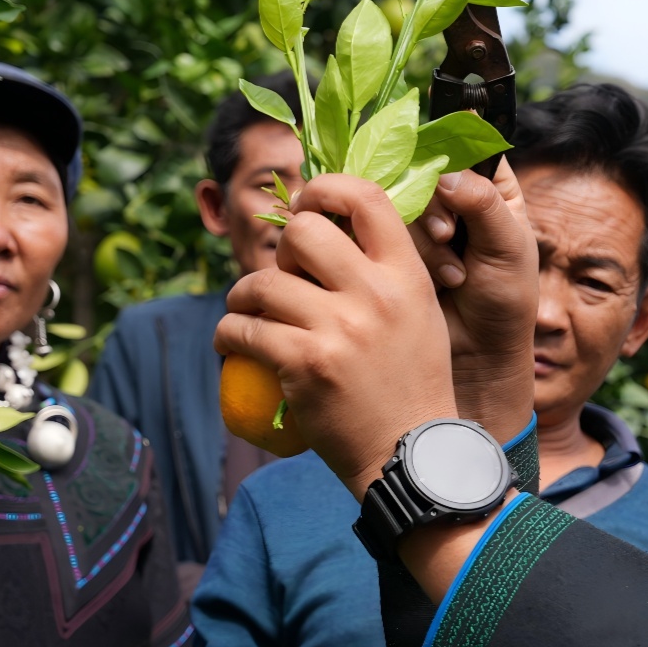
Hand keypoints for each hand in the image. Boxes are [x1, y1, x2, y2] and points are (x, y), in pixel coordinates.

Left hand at [216, 174, 457, 498]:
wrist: (410, 456)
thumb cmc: (412, 385)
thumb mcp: (419, 316)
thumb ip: (385, 274)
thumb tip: (331, 228)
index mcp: (407, 276)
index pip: (366, 197)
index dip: (324, 190)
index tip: (305, 208)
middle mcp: (376, 294)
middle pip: (303, 231)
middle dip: (279, 251)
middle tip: (282, 278)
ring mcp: (340, 328)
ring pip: (262, 282)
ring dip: (243, 297)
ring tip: (248, 314)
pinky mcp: (305, 364)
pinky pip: (243, 330)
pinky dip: (228, 334)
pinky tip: (233, 343)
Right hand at [408, 159, 537, 442]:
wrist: (478, 357)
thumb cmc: (505, 302)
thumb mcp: (508, 249)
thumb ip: (483, 204)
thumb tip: (446, 174)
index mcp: (490, 187)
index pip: (463, 147)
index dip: (450, 161)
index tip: (448, 185)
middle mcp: (453, 198)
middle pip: (423, 170)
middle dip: (433, 205)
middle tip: (447, 235)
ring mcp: (419, 223)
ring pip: (400, 200)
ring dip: (422, 236)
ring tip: (452, 273)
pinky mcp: (390, 247)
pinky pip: (379, 229)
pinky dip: (400, 251)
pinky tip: (430, 278)